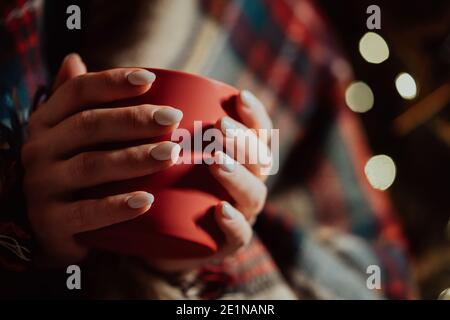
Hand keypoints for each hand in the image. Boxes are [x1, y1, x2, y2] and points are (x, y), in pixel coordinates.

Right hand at [22, 54, 183, 264]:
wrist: (52, 228)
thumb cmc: (75, 174)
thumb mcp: (72, 138)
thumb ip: (77, 104)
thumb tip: (74, 58)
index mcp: (47, 123)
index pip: (77, 92)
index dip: (112, 82)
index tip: (151, 79)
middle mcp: (38, 150)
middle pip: (88, 125)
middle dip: (134, 119)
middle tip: (173, 118)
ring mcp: (41, 186)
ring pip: (91, 165)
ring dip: (134, 158)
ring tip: (171, 154)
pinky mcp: (50, 223)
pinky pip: (86, 213)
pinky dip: (117, 207)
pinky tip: (147, 201)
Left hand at [147, 90, 272, 271]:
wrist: (157, 240)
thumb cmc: (164, 186)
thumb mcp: (162, 153)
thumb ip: (158, 124)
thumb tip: (129, 78)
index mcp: (241, 160)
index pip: (258, 134)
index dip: (255, 115)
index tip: (240, 96)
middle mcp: (246, 185)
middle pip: (259, 161)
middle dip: (244, 141)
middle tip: (220, 126)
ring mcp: (241, 215)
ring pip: (253, 195)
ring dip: (238, 176)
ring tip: (217, 162)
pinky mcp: (227, 245)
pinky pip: (239, 236)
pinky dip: (233, 223)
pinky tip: (221, 210)